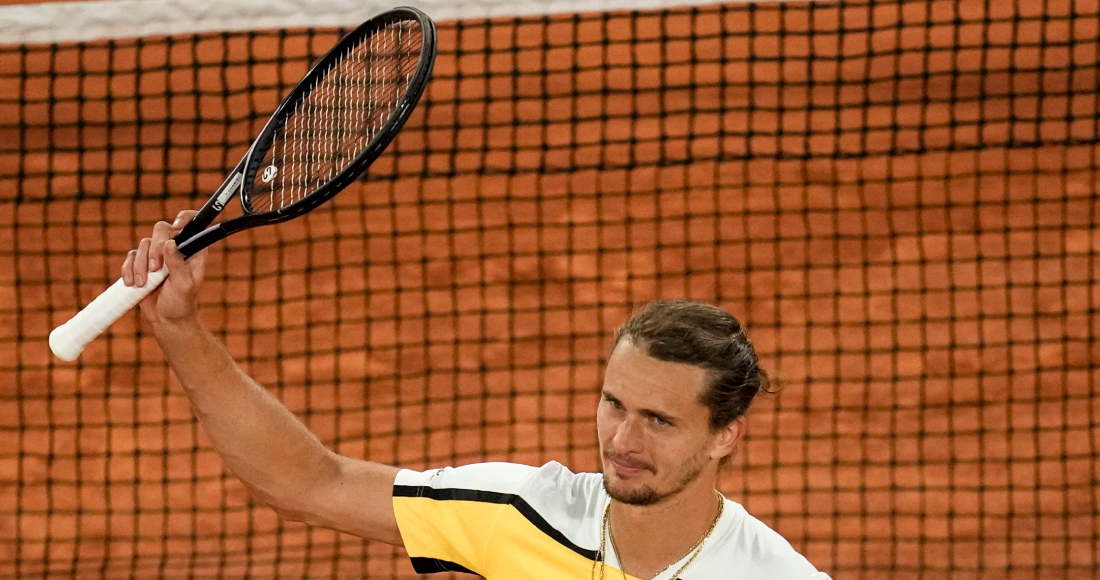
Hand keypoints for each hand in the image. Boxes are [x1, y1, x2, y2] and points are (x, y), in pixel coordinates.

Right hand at [121, 210, 207, 325]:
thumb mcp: (184, 285)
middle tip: (155, 269)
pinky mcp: (142, 263)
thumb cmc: (181, 303)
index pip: (192, 224)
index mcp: (193, 250)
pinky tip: (132, 284)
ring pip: (144, 244)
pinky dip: (129, 269)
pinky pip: (131, 256)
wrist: (167, 320)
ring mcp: (157, 255)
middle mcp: (175, 248)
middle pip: (161, 229)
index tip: (177, 225)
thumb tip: (170, 244)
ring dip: (140, 264)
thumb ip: (178, 265)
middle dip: (155, 249)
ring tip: (143, 284)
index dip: (185, 217)